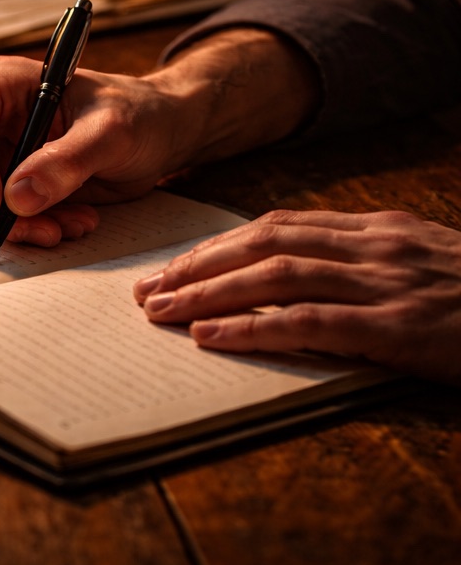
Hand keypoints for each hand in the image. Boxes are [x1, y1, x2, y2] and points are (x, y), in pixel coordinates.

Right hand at [0, 54, 193, 246]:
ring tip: (69, 225)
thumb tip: (16, 197)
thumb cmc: (137, 113)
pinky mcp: (10, 183)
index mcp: (1, 86)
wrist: (158, 131)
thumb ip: (67, 161)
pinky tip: (72, 222)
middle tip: (40, 229)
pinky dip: (30, 229)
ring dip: (15, 225)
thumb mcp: (111, 132)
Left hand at [133, 209, 460, 384]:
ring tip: (163, 311)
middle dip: (198, 265)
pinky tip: (215, 337)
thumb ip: (356, 262)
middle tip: (148, 288)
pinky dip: (256, 327)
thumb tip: (284, 277)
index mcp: (373, 230)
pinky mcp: (404, 328)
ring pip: (276, 276)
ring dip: (211, 292)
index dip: (217, 245)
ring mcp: (389, 283)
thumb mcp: (417, 264)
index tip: (174, 264)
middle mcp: (373, 246)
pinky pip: (313, 322)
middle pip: (263, 244)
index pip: (274, 227)